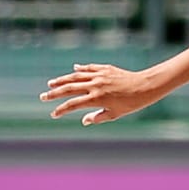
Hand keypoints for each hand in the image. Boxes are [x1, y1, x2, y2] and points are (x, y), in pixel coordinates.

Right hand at [40, 63, 166, 124]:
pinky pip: (89, 68)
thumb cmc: (131, 103)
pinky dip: (80, 69)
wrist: (145, 86)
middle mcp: (95, 85)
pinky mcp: (105, 68)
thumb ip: (97, 117)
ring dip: (62, 80)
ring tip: (51, 83)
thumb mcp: (114, 114)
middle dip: (54, 93)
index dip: (61, 110)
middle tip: (43, 96)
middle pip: (69, 89)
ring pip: (76, 76)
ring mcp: (99, 75)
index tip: (53, 114)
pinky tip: (74, 69)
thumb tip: (84, 121)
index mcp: (96, 98)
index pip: (73, 104)